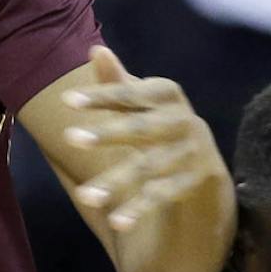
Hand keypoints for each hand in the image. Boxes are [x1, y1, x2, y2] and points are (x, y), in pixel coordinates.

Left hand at [62, 45, 227, 240]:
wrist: (203, 155)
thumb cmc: (159, 119)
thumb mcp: (142, 100)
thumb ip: (118, 82)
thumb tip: (95, 49)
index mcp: (167, 94)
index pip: (129, 94)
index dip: (100, 97)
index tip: (67, 102)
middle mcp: (181, 120)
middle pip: (139, 128)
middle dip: (106, 133)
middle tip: (69, 138)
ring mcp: (188, 152)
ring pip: (148, 168)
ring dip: (116, 181)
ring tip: (84, 197)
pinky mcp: (192, 181)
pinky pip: (162, 196)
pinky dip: (139, 209)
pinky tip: (115, 222)